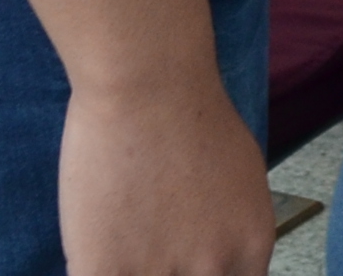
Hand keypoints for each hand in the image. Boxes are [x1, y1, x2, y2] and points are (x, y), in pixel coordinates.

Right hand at [59, 69, 272, 275]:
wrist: (148, 85)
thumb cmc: (195, 114)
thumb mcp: (242, 179)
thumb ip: (229, 229)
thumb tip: (210, 252)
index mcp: (250, 247)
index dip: (203, 275)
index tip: (182, 264)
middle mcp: (213, 270)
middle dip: (168, 271)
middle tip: (150, 246)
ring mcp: (160, 275)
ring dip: (130, 268)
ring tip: (123, 237)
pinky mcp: (105, 272)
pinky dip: (92, 269)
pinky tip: (91, 250)